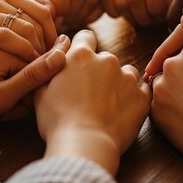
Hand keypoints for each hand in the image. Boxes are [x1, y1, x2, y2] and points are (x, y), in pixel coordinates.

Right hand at [0, 0, 56, 71]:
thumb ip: (6, 19)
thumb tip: (37, 29)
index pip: (41, 10)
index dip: (53, 33)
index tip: (55, 53)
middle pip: (38, 19)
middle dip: (49, 43)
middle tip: (52, 64)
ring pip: (26, 28)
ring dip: (39, 50)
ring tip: (41, 68)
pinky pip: (8, 38)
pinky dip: (23, 52)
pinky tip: (26, 66)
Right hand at [35, 30, 150, 174]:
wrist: (84, 145)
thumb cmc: (58, 121)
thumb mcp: (41, 92)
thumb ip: (50, 69)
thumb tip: (55, 58)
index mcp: (81, 56)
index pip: (85, 37)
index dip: (82, 48)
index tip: (80, 64)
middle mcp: (107, 60)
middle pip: (105, 58)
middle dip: (100, 71)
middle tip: (90, 94)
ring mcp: (127, 78)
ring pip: (126, 73)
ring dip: (119, 83)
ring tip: (108, 105)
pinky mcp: (142, 97)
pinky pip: (141, 91)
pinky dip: (133, 98)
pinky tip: (122, 112)